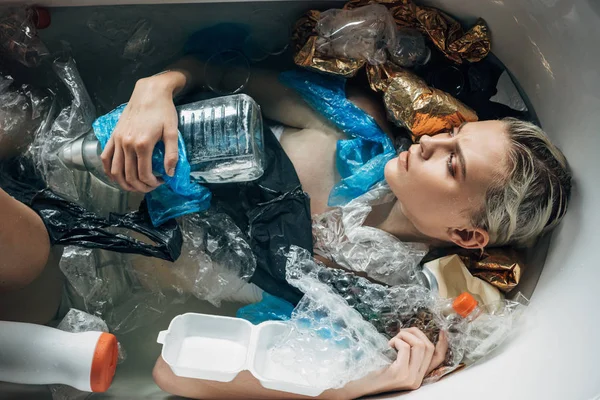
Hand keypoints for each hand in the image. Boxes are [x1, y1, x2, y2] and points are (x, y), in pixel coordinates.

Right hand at [101, 72, 183, 192]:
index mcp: (142, 144)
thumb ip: (172, 154)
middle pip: (129, 175)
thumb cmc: (163, 110)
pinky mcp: (113, 136)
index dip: (152, 183)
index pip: (144, 174)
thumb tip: (170, 173)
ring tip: (135, 186)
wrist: (149, 92)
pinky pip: (105, 157)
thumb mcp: (173, 132)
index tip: (161, 182)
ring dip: (124, 183)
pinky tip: (116, 176)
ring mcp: (117, 140)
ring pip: (115, 170)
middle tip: (150, 187)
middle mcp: (126, 144)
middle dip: (140, 186)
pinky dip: (108, 171)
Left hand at [378, 328, 447, 391]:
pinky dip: (397, 341)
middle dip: (416, 333)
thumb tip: (414, 335)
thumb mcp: (397, 364)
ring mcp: (410, 377)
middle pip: (428, 348)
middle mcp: (418, 379)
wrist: (365, 386)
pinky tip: (389, 345)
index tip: (442, 331)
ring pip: (419, 346)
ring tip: (394, 339)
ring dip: (406, 335)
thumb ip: (409, 356)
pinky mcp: (400, 374)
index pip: (438, 359)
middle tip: (402, 332)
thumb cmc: (378, 371)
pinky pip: (405, 348)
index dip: (443, 344)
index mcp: (419, 376)